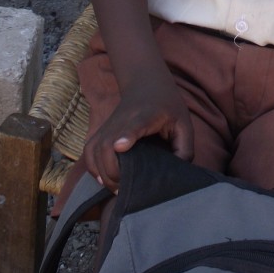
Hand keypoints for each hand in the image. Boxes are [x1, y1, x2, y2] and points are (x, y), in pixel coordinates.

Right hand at [83, 76, 193, 192]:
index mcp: (146, 116)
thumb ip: (184, 147)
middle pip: (107, 146)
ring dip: (102, 174)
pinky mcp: (100, 130)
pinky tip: (104, 178)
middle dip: (113, 172)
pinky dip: (93, 168)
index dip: (126, 136)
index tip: (120, 147)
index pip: (133, 125)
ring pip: (94, 151)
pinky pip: (89, 152)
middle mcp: (123, 120)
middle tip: (126, 189)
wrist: (146, 83)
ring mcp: (108, 125)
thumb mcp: (184, 123)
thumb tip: (176, 170)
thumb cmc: (167, 106)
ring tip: (117, 187)